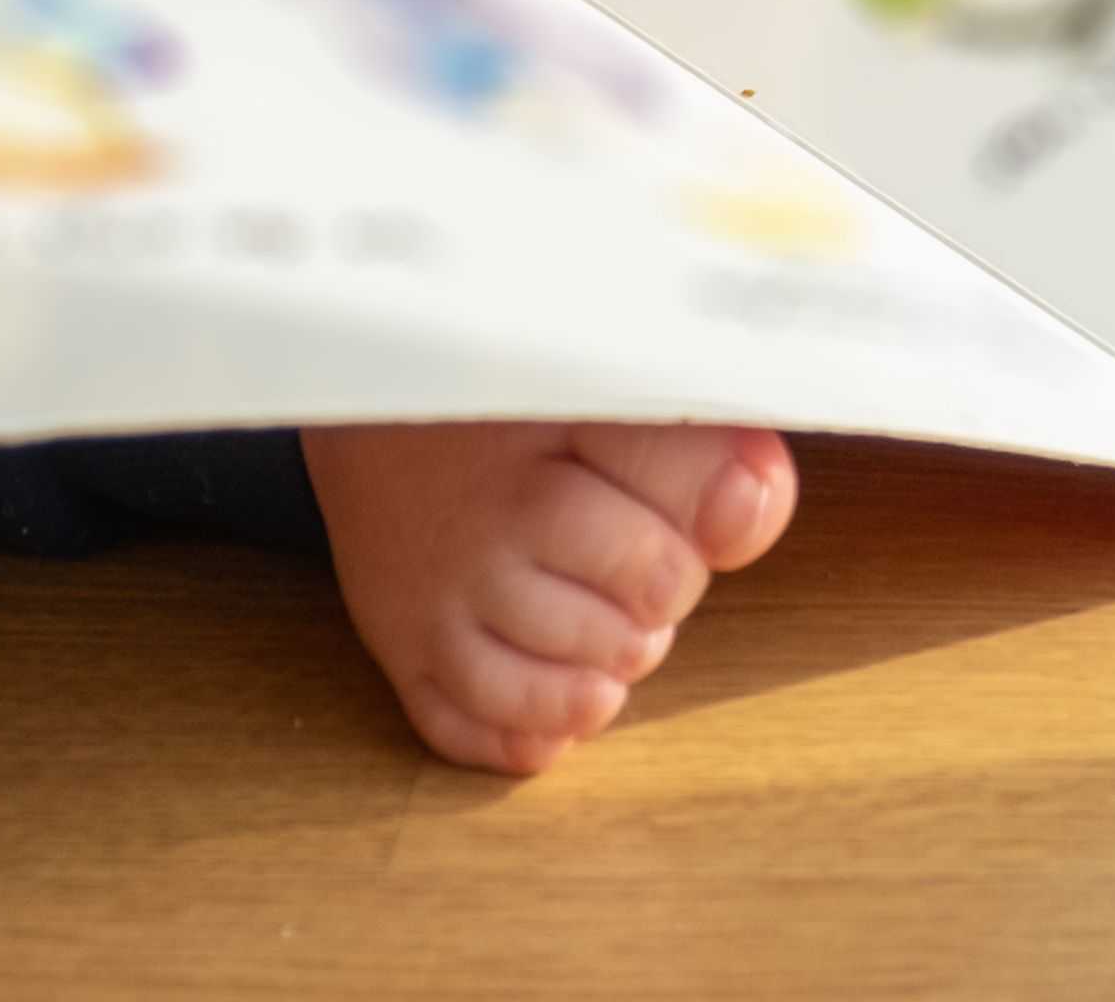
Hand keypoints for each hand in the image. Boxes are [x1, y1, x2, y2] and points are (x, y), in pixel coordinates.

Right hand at [305, 418, 796, 775]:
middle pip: (636, 615)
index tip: (715, 509)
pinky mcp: (399, 649)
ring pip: (562, 691)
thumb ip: (696, 441)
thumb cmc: (514, 398)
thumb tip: (747, 515)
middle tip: (647, 559)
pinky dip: (534, 729)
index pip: (677, 508)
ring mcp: (435, 598)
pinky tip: (567, 695)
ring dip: (609, 671)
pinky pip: (471, 730)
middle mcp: (484, 527)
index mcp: (547, 438)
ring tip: (614, 623)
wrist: (367, 401)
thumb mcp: (607, 385)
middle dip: (664, 596)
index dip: (718, 514)